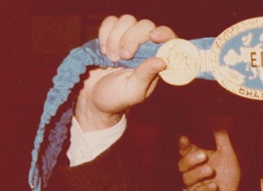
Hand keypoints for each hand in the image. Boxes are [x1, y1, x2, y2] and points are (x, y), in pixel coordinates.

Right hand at [74, 15, 175, 130]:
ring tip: (112, 58)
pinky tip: (104, 51)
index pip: (168, 40)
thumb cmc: (117, 98)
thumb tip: (162, 61)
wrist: (93, 96)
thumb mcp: (133, 91)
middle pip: (146, 26)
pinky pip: (111, 21)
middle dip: (132, 38)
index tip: (153, 37)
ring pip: (128, 20)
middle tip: (123, 57)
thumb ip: (146, 75)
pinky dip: (105, 33)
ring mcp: (128, 38)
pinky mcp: (111, 34)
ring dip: (116, 38)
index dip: (164, 34)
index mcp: (155, 61)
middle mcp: (145, 47)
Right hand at [178, 130, 241, 190]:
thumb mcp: (227, 154)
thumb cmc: (227, 173)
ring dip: (199, 174)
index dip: (183, 145)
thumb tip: (218, 119)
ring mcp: (194, 185)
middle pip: (182, 165)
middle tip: (204, 156)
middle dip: (191, 160)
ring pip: (188, 179)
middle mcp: (192, 172)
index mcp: (196, 159)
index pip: (184, 151)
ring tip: (211, 170)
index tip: (185, 139)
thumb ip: (221, 138)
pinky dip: (205, 189)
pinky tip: (214, 185)